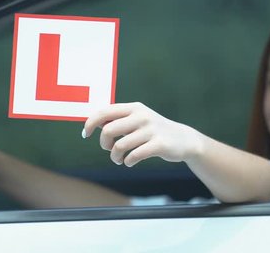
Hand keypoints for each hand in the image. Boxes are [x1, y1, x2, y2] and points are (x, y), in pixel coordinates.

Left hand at [83, 102, 203, 166]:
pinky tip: (130, 162)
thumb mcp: (137, 119)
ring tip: (119, 159)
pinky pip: (134, 156)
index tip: (86, 134)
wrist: (183, 139)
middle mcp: (142, 116)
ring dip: (115, 157)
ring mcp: (151, 130)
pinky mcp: (159, 144)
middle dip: (104, 144)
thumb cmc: (153, 131)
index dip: (91, 123)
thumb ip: (117, 120)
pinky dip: (127, 162)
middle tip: (109, 149)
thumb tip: (92, 123)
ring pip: (119, 146)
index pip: (104, 111)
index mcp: (134, 108)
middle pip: (109, 130)